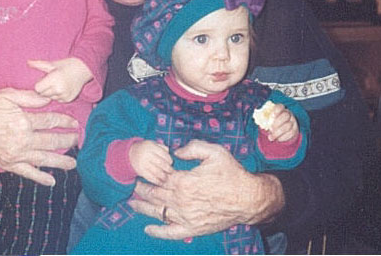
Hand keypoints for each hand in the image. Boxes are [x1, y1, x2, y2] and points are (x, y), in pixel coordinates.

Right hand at [0, 88, 79, 185]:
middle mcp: (22, 140)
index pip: (50, 122)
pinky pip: (27, 173)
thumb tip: (48, 99)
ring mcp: (15, 155)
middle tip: (77, 141)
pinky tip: (51, 181)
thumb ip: (30, 98)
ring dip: (60, 162)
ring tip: (73, 164)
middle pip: (51, 142)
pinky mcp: (8, 164)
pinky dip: (40, 178)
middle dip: (67, 141)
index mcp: (23, 121)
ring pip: (43, 160)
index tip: (74, 123)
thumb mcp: (8, 95)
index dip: (65, 122)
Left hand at [30, 58, 91, 102]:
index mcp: (54, 79)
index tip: (45, 78)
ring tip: (58, 83)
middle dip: (45, 88)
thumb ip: (39, 64)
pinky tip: (63, 88)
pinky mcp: (68, 99)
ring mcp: (64, 95)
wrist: (84, 69)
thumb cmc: (67, 64)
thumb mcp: (53, 63)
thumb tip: (28, 62)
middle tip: (52, 80)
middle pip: (43, 94)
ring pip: (50, 97)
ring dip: (51, 92)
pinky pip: (57, 100)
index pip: (38, 88)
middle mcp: (59, 89)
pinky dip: (58, 95)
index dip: (40, 83)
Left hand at [129, 140, 283, 239]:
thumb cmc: (232, 173)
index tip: (139, 171)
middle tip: (132, 184)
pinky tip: (148, 229)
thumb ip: (192, 147)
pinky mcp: (193, 229)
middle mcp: (181, 200)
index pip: (158, 177)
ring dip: (143, 207)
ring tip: (132, 202)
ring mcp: (186, 217)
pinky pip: (171, 232)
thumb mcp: (214, 152)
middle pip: (154, 195)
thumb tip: (176, 150)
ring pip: (158, 212)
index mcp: (184, 181)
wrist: (249, 198)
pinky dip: (158, 232)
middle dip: (141, 189)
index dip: (148, 174)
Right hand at [129, 140, 172, 184]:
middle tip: (171, 171)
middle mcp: (147, 155)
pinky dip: (156, 181)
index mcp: (151, 147)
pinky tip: (160, 182)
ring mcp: (143, 163)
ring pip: (156, 171)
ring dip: (163, 176)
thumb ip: (162, 147)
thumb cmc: (146, 149)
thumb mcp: (153, 144)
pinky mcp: (140, 171)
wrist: (131, 153)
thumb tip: (169, 153)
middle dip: (168, 168)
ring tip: (166, 178)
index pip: (163, 154)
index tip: (171, 163)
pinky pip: (150, 177)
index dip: (169, 159)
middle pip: (161, 163)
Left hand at [265, 103, 298, 141]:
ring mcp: (292, 122)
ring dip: (278, 133)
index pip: (280, 106)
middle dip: (277, 123)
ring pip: (288, 126)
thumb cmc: (273, 122)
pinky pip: (290, 133)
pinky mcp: (295, 130)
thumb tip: (257, 117)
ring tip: (271, 137)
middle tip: (270, 129)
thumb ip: (264, 117)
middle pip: (285, 115)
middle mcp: (288, 114)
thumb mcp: (269, 118)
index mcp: (281, 109)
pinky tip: (277, 139)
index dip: (276, 110)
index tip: (272, 115)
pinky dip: (283, 137)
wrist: (283, 130)